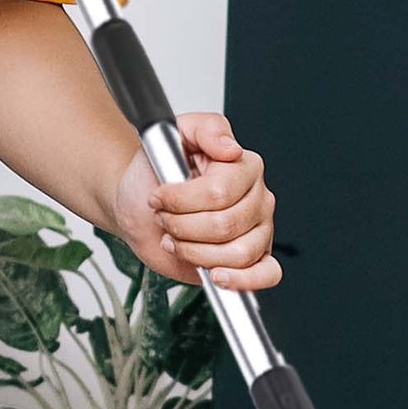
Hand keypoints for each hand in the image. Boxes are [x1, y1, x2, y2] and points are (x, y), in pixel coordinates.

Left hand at [115, 112, 278, 293]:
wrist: (140, 206)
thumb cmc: (155, 173)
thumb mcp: (171, 135)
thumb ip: (204, 129)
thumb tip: (231, 148)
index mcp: (244, 165)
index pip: (219, 192)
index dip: (181, 200)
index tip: (158, 196)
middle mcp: (258, 198)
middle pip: (224, 225)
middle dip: (182, 227)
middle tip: (166, 218)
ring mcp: (259, 230)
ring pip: (238, 253)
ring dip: (195, 252)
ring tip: (178, 240)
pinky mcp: (253, 259)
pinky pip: (267, 274)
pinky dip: (242, 279)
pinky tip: (216, 274)